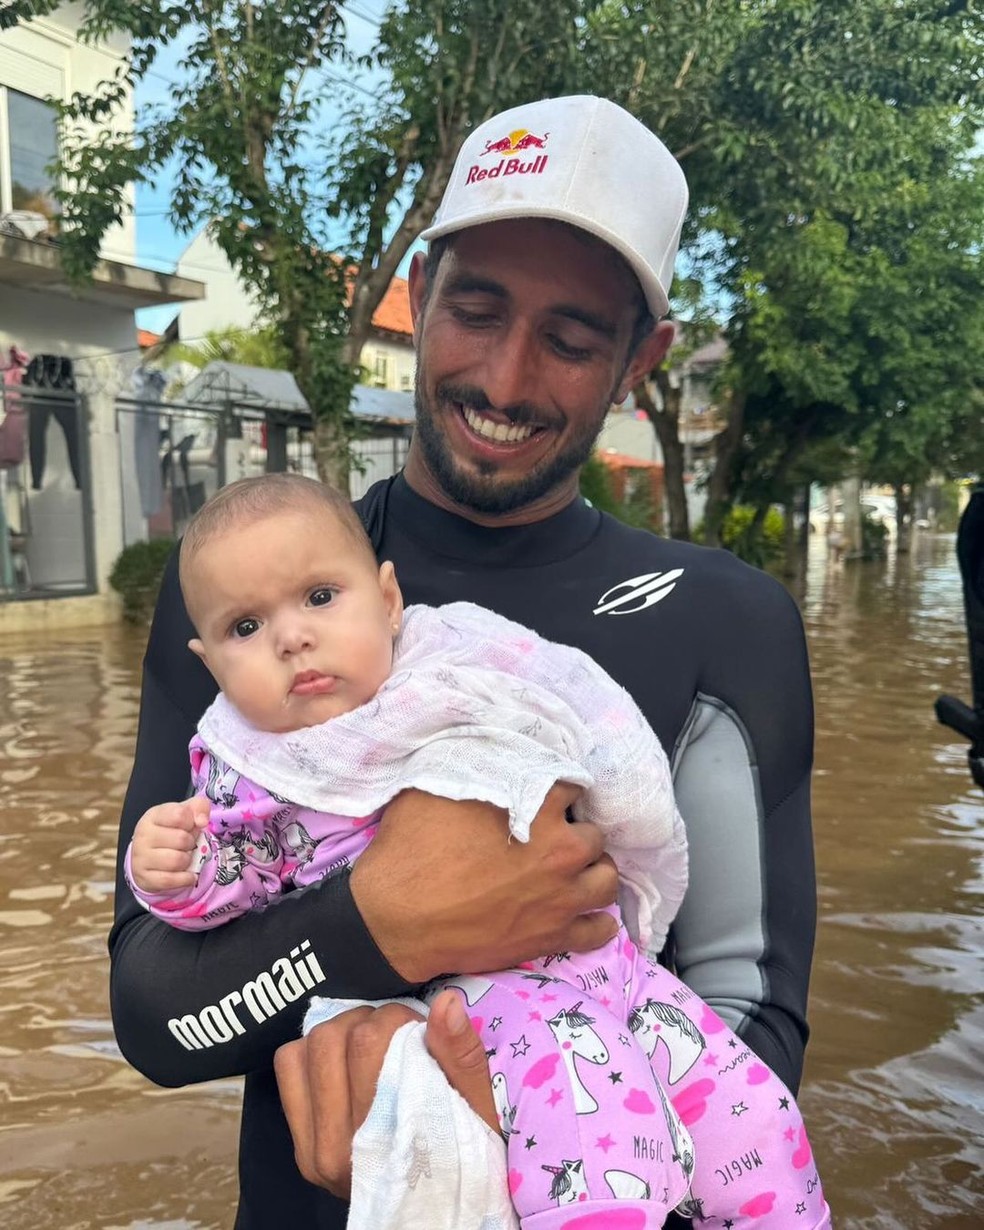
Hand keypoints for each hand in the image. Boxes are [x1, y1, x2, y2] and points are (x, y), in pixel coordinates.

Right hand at [129, 798, 209, 892]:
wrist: (151, 858)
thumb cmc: (172, 831)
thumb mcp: (185, 813)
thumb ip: (199, 807)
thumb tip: (202, 821)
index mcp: (153, 816)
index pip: (180, 815)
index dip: (192, 822)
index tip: (189, 826)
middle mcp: (143, 836)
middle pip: (181, 839)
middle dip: (191, 843)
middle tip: (187, 844)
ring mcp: (141, 858)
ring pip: (177, 861)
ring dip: (188, 861)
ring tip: (184, 857)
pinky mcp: (145, 878)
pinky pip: (171, 880)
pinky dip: (186, 879)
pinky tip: (189, 874)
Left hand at [274, 991, 494, 1199]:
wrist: (439, 1212)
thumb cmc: (467, 1154)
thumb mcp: (480, 1109)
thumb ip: (462, 1057)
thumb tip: (445, 1001)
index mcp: (379, 1141)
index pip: (366, 1042)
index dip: (394, 1018)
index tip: (416, 1027)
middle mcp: (334, 1152)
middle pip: (330, 1040)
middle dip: (366, 1021)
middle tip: (394, 1031)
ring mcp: (311, 1153)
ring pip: (304, 1050)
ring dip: (339, 1033)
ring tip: (370, 1044)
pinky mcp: (299, 1147)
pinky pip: (287, 1071)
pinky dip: (311, 1053)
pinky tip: (343, 1062)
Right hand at [350, 784, 618, 981]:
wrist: (396, 920)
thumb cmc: (412, 849)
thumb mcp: (436, 787)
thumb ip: (480, 769)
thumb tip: (493, 756)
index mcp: (538, 807)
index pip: (573, 787)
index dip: (557, 794)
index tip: (544, 801)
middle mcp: (561, 850)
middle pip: (594, 834)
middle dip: (575, 832)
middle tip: (552, 838)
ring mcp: (562, 898)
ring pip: (607, 879)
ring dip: (593, 871)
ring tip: (573, 872)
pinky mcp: (554, 938)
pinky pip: (599, 931)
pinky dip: (598, 923)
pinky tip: (586, 914)